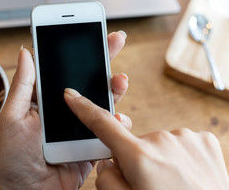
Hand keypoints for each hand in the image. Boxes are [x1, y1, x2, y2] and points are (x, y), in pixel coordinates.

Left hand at [0, 31, 129, 189]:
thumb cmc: (14, 159)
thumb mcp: (13, 117)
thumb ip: (23, 85)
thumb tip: (25, 51)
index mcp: (45, 100)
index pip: (63, 69)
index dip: (76, 50)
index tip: (87, 30)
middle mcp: (65, 109)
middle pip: (87, 79)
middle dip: (102, 58)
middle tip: (116, 40)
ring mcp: (81, 126)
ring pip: (102, 102)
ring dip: (114, 89)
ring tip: (119, 80)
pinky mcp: (92, 144)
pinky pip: (109, 130)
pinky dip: (117, 123)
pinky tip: (118, 118)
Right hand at [64, 89, 228, 189]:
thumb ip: (107, 179)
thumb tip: (108, 161)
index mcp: (139, 157)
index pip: (102, 125)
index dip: (84, 108)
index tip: (72, 95)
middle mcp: (161, 140)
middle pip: (133, 144)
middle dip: (135, 160)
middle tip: (150, 185)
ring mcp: (185, 137)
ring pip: (157, 144)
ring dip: (159, 159)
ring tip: (172, 184)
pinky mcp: (204, 140)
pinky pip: (179, 143)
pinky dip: (179, 157)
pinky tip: (187, 175)